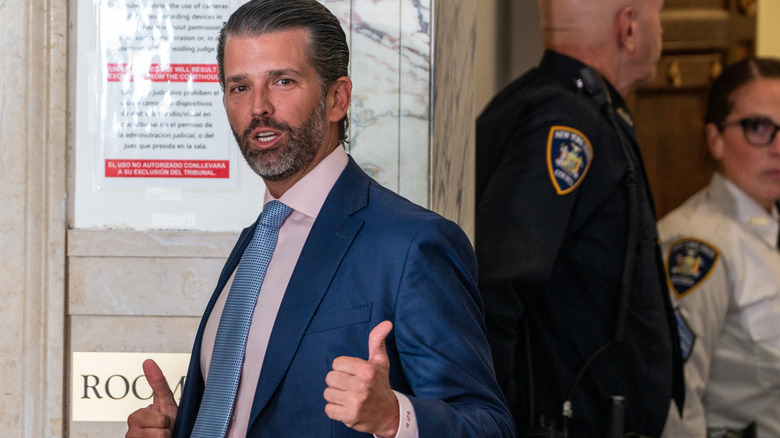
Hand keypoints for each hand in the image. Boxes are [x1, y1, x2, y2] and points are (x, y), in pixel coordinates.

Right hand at [126, 359, 178, 437]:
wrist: (170, 436)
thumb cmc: (168, 423)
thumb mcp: (165, 401)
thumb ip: (158, 383)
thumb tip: (147, 361)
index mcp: (135, 417)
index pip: (161, 420)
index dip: (167, 420)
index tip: (164, 420)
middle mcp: (131, 432)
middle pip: (160, 429)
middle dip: (166, 429)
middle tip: (164, 429)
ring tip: (162, 437)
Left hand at [324, 321, 399, 436]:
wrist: (388, 414)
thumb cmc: (380, 384)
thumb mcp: (380, 362)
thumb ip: (377, 340)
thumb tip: (387, 323)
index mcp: (367, 370)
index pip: (336, 363)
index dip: (343, 368)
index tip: (353, 373)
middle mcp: (362, 386)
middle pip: (330, 378)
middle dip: (338, 382)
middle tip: (350, 386)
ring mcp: (356, 403)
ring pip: (327, 393)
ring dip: (336, 396)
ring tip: (349, 396)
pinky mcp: (350, 417)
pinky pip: (328, 409)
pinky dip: (335, 409)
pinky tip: (346, 407)